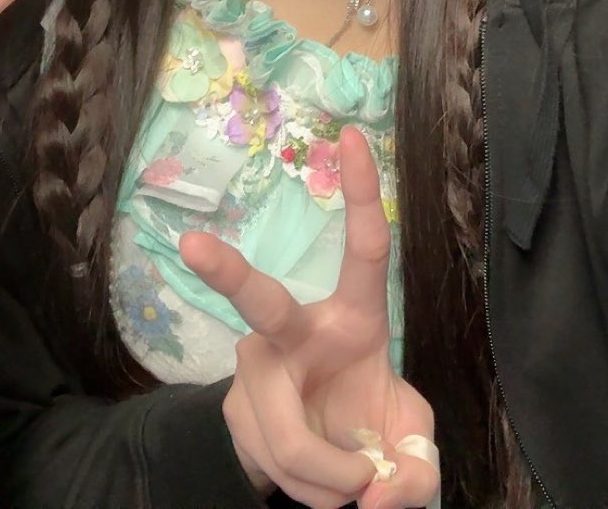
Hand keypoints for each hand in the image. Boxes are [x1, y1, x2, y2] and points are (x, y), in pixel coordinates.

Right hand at [182, 127, 438, 508]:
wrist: (321, 469)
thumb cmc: (371, 430)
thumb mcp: (411, 447)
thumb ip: (414, 469)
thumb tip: (378, 491)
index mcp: (353, 319)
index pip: (364, 250)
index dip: (362, 193)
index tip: (354, 135)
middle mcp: (294, 335)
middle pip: (261, 303)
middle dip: (227, 273)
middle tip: (193, 245)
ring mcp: (257, 374)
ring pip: (289, 436)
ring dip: (334, 481)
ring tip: (356, 485)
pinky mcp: (236, 415)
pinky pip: (280, 467)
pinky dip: (318, 495)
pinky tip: (327, 489)